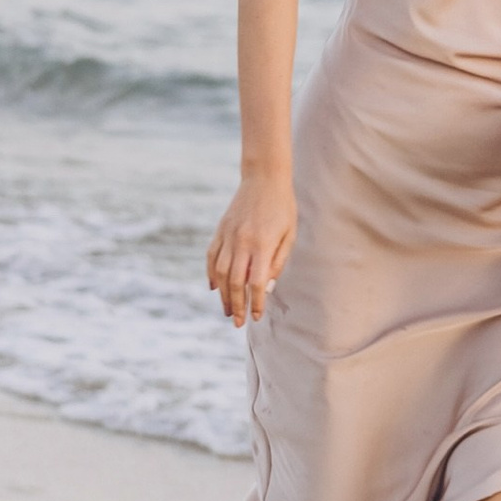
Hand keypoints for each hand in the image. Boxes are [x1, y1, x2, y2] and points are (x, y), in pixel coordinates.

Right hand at [208, 172, 296, 324]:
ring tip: (227, 310)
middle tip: (237, 322)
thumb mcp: (289, 235)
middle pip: (235, 282)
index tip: (256, 316)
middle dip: (236, 305)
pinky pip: (212, 257)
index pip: (255, 283)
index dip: (255, 303)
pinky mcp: (220, 231)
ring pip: (220, 272)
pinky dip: (211, 274)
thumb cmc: (282, 208)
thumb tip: (265, 288)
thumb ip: (278, 262)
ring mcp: (228, 236)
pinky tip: (214, 288)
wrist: (264, 179)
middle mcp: (242, 243)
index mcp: (262, 245)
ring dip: (223, 294)